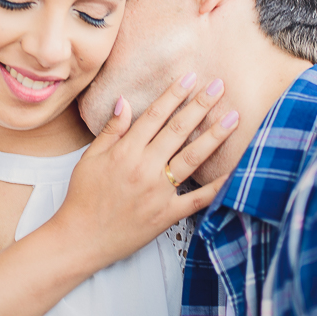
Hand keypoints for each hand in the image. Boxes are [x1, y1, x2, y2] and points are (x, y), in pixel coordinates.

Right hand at [52, 74, 238, 270]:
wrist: (81, 238)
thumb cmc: (83, 197)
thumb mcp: (90, 158)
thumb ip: (111, 130)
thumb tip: (125, 102)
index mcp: (125, 152)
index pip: (155, 116)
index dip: (173, 94)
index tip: (191, 77)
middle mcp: (145, 168)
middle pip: (178, 130)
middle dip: (200, 105)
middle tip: (220, 86)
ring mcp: (158, 192)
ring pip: (192, 158)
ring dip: (214, 136)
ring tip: (233, 117)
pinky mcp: (167, 215)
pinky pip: (198, 199)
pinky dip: (218, 186)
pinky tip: (235, 170)